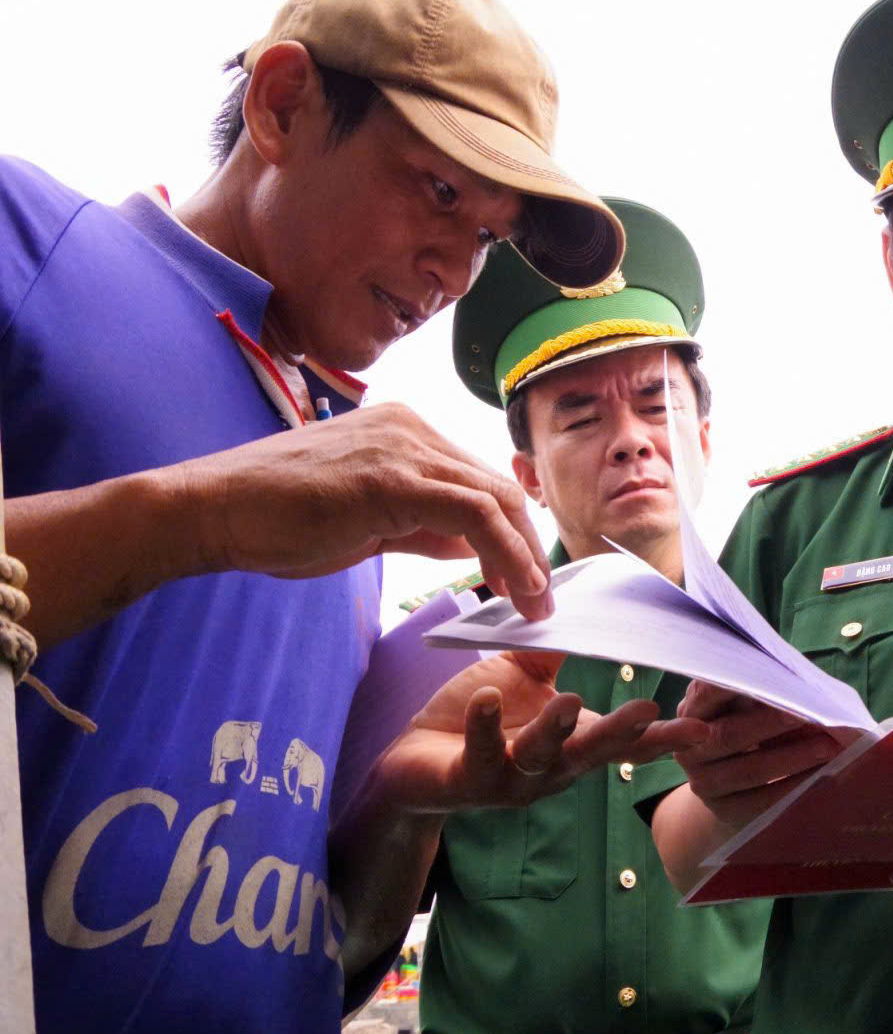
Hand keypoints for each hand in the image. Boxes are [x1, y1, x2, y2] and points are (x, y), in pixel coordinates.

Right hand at [169, 402, 553, 617]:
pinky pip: (472, 511)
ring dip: (523, 556)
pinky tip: (511, 587)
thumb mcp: (367, 520)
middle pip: (497, 486)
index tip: (525, 577)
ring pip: (494, 498)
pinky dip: (502, 551)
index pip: (479, 480)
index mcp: (405, 431)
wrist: (210, 509)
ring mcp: (403, 447)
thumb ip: (422, 525)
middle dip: (527, 546)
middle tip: (540, 599)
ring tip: (533, 604)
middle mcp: (412, 429)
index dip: (511, 531)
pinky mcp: (392, 477)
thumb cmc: (276, 518)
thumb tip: (472, 544)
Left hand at [366, 650, 698, 814]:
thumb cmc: (475, 718)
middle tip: (648, 709)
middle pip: (592, 752)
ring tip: (569, 700)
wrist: (411, 763)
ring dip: (555, 730)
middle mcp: (550, 769)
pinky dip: (485, 726)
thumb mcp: (522, 677)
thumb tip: (586, 606)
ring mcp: (511, 780)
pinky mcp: (468, 781)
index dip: (662, 738)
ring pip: (540, 757)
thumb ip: (553, 650)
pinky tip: (488, 700)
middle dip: (620, 733)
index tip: (702, 727)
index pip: (624, 743)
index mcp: (572, 744)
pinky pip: (480, 753)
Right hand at [671, 682, 839, 831]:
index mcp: (693, 711)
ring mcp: (704, 783)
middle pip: (729, 735)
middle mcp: (691, 749)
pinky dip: (794, 786)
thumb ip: (759, 689)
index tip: (764, 678)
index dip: (729, 686)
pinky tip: (821, 775)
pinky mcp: (725, 810)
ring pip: (750, 770)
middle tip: (809, 713)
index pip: (706, 692)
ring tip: (829, 746)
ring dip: (793, 758)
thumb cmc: (746, 724)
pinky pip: (762, 801)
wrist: (730, 782)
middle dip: (772, 723)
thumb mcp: (743, 703)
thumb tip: (799, 683)